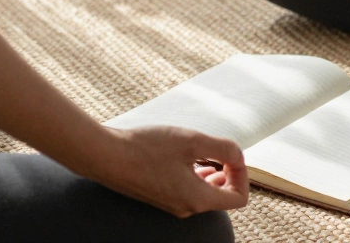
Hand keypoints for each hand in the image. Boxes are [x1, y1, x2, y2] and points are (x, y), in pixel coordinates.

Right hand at [98, 126, 248, 217]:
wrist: (106, 156)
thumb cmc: (148, 148)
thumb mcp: (193, 141)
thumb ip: (224, 148)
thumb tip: (239, 156)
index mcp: (197, 199)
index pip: (238, 199)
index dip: (243, 175)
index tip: (232, 154)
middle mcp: (186, 208)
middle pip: (222, 198)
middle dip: (230, 174)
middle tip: (224, 152)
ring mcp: (171, 205)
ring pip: (204, 194)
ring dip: (213, 174)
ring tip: (210, 154)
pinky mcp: (158, 197)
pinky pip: (187, 191)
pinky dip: (195, 176)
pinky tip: (189, 159)